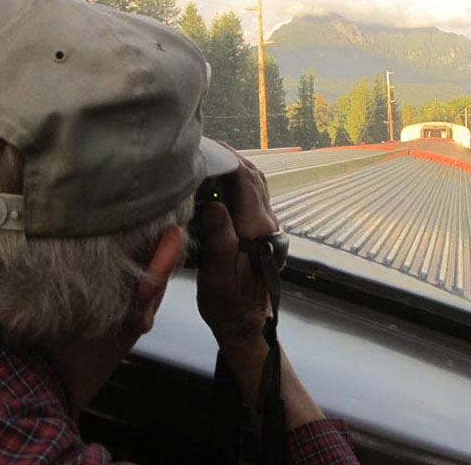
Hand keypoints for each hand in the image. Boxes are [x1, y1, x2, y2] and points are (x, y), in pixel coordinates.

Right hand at [195, 150, 325, 428]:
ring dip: (235, 168)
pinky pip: (251, 196)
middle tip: (203, 145)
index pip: (245, 181)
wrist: (244, 324)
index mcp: (257, 229)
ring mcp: (266, 226)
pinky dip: (236, 182)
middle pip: (253, 177)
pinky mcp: (260, 231)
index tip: (203, 147)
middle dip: (230, 157)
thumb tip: (215, 205)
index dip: (226, 160)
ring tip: (208, 157)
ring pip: (255, 184)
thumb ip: (219, 239)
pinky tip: (216, 181)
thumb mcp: (217, 275)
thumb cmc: (227, 303)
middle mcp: (267, 222)